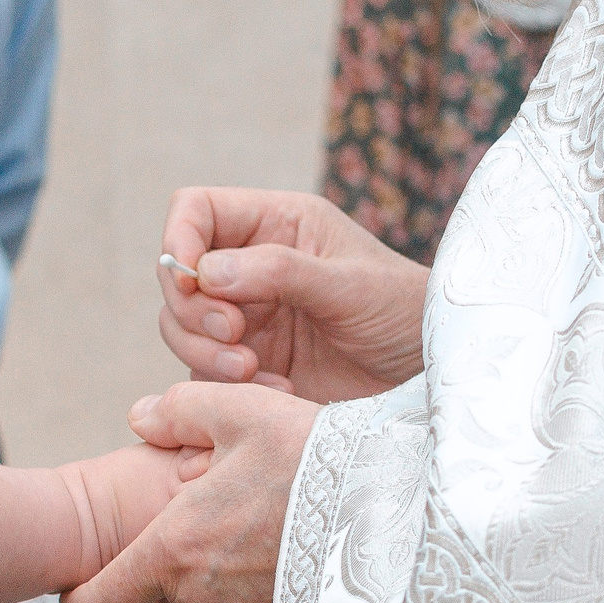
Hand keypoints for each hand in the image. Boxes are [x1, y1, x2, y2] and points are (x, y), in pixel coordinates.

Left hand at [62, 382, 318, 602]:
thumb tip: (141, 416)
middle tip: (201, 528)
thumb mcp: (240, 411)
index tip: (82, 588)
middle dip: (163, 575)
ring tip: (249, 534)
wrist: (396, 503)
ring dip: (211, 584)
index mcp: (174, 550)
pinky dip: (253, 596)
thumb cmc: (314, 454)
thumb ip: (178, 411)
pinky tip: (283, 555)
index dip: (80, 602)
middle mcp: (201, 599)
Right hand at [158, 187, 427, 403]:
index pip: (196, 211)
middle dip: (192, 309)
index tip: (192, 280)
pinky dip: (227, 387)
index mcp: (274, 224)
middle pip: (177, 276)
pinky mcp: (248, 365)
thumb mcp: (348, 284)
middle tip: (235, 335)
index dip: (179, 240)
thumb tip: (206, 271)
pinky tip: (278, 391)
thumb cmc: (401, 311)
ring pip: (181, 327)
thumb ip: (279, 271)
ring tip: (251, 370)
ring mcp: (246, 318)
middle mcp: (250, 267)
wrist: (426, 374)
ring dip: (203, 353)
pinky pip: (206, 374)